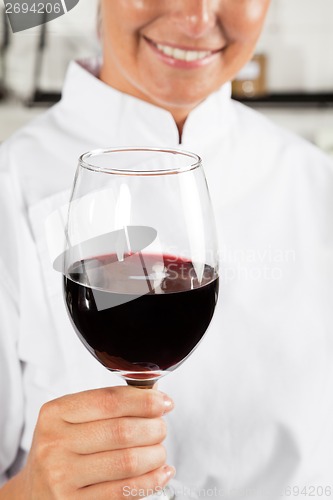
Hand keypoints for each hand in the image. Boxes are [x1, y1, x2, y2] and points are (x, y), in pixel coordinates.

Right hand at [14, 386, 174, 498]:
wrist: (33, 491)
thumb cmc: (61, 448)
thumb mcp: (72, 419)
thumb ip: (109, 404)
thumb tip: (153, 395)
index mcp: (55, 413)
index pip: (109, 400)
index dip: (144, 400)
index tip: (164, 402)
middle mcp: (55, 444)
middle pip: (122, 431)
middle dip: (153, 428)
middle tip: (161, 428)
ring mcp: (62, 477)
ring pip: (127, 462)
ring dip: (155, 455)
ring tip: (160, 451)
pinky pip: (124, 491)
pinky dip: (151, 481)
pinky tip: (160, 472)